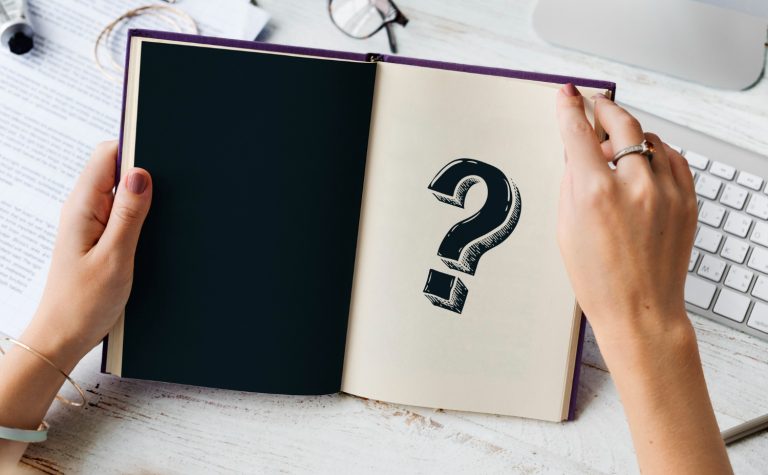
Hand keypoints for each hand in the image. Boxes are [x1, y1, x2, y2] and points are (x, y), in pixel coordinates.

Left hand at [22, 141, 151, 369]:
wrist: (63, 338)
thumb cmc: (82, 305)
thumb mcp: (114, 258)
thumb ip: (129, 214)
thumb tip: (141, 174)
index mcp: (82, 207)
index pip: (107, 154)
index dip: (136, 147)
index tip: (165, 152)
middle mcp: (84, 209)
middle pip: (117, 169)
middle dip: (147, 171)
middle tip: (174, 186)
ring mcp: (90, 223)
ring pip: (122, 192)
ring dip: (145, 197)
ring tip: (166, 212)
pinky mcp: (99, 237)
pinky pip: (122, 213)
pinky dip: (140, 216)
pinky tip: (155, 231)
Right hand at [555, 84, 697, 346]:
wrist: (641, 310)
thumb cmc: (600, 279)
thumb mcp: (567, 228)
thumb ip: (572, 183)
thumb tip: (577, 151)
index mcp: (595, 194)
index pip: (579, 132)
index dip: (570, 107)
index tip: (567, 94)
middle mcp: (635, 187)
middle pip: (621, 123)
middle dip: (604, 108)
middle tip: (594, 103)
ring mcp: (667, 193)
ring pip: (650, 139)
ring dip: (631, 135)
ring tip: (617, 146)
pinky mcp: (688, 201)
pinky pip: (673, 159)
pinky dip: (657, 153)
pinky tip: (644, 162)